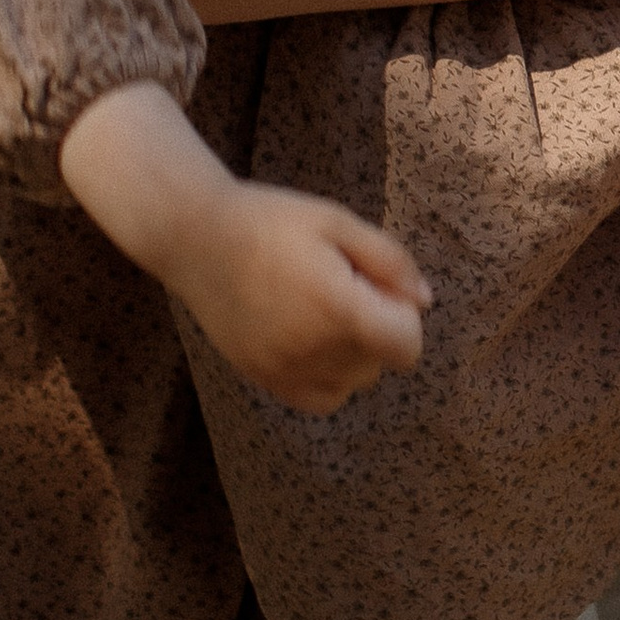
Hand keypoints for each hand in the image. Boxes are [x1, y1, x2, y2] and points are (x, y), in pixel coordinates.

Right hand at [170, 180, 430, 411]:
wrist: (195, 237)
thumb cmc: (270, 220)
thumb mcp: (338, 221)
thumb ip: (390, 261)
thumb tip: (424, 301)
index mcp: (336, 307)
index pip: (406, 345)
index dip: (404, 314)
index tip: (378, 284)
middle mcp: (311, 349)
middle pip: (380, 363)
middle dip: (377, 328)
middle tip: (343, 285)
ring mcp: (283, 370)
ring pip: (353, 384)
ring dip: (354, 354)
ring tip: (322, 310)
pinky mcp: (262, 378)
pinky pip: (320, 398)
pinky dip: (328, 376)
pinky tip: (311, 338)